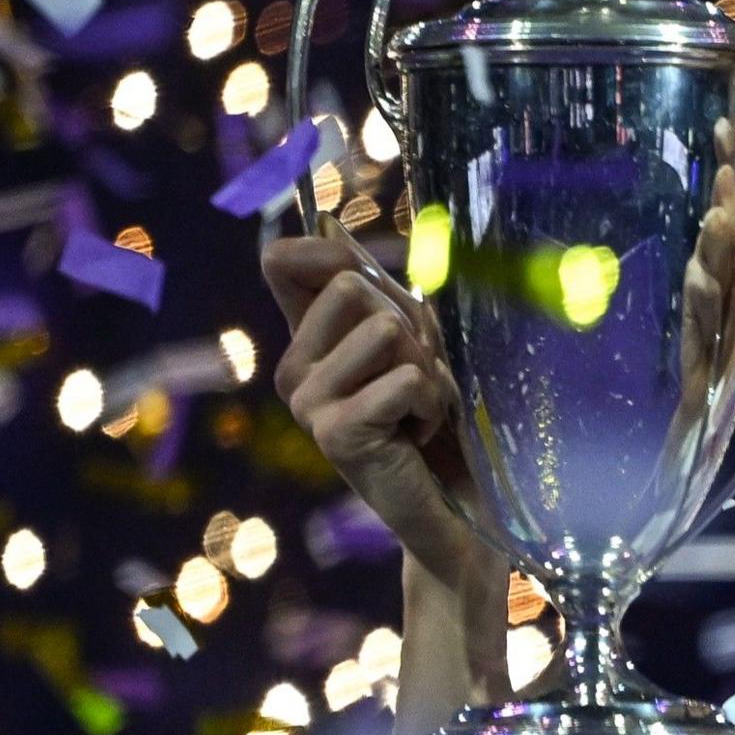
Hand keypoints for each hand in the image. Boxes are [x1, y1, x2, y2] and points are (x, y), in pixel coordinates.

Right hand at [259, 229, 495, 579]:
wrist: (452, 504)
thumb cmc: (436, 417)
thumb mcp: (410, 344)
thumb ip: (376, 293)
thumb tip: (333, 229)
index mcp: (306, 341)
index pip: (282, 262)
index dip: (329, 250)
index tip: (367, 277)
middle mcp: (293, 369)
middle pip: (352, 286)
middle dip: (409, 325)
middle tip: (414, 378)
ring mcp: (307, 402)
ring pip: (385, 330)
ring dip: (426, 369)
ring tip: (418, 408)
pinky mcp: (334, 433)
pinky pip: (407, 379)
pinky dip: (433, 403)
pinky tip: (418, 435)